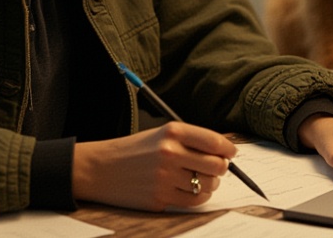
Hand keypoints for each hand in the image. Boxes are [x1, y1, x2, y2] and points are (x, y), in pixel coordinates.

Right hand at [71, 122, 235, 210]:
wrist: (102, 168)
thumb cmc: (134, 150)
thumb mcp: (161, 134)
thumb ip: (190, 140)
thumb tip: (223, 152)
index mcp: (172, 132)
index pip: (214, 142)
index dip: (228, 149)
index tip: (230, 153)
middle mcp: (170, 153)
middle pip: (216, 165)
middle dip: (221, 168)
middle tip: (216, 168)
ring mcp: (165, 177)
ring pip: (208, 185)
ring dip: (210, 183)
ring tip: (200, 179)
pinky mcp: (160, 198)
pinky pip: (194, 201)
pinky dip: (198, 197)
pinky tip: (191, 189)